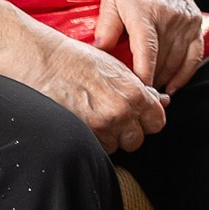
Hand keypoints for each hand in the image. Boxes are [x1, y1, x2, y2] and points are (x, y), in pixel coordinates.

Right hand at [29, 32, 168, 153]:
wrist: (47, 63)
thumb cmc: (80, 60)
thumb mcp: (118, 69)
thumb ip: (142, 89)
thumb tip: (161, 101)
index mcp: (134, 94)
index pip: (157, 122)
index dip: (149, 120)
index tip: (141, 117)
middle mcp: (120, 113)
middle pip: (137, 140)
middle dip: (129, 132)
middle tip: (117, 118)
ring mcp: (100, 126)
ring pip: (115, 147)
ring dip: (110, 138)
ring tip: (98, 119)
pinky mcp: (81, 134)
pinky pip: (96, 148)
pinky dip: (94, 141)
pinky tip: (87, 125)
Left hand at [96, 0, 207, 94]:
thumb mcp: (110, 0)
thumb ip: (106, 28)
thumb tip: (99, 55)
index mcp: (145, 13)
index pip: (147, 53)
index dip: (143, 77)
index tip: (137, 94)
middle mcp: (169, 17)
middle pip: (163, 61)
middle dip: (151, 83)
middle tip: (137, 97)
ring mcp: (185, 19)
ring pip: (178, 60)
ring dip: (165, 80)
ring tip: (150, 93)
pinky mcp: (195, 21)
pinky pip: (195, 54)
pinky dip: (186, 73)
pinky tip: (174, 86)